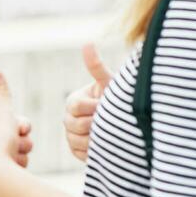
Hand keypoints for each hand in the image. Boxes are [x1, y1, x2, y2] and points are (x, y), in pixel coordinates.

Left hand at [0, 70, 33, 196]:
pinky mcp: (2, 174)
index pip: (20, 124)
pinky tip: (13, 170)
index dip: (23, 125)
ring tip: (12, 157)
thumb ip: (1, 91)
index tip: (17, 128)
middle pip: (23, 139)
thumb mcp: (2, 111)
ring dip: (23, 154)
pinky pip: (23, 167)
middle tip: (15, 143)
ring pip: (24, 152)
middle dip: (24, 141)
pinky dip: (21, 166)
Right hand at [63, 43, 111, 162]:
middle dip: (96, 124)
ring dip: (96, 139)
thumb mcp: (110, 83)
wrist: (127, 123)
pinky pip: (80, 154)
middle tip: (114, 121)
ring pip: (76, 141)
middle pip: (75, 125)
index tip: (109, 106)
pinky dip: (93, 152)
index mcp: (74, 100)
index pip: (76, 106)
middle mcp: (68, 118)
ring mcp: (70, 135)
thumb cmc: (118, 99)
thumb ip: (97, 67)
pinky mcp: (76, 151)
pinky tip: (106, 144)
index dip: (94, 107)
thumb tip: (87, 43)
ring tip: (111, 133)